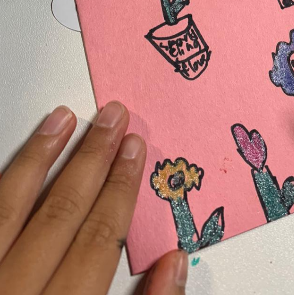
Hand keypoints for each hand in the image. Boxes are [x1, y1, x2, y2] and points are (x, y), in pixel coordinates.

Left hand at [0, 101, 187, 293]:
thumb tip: (175, 262)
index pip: (98, 239)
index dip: (120, 189)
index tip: (134, 150)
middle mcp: (16, 291)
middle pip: (62, 213)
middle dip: (94, 159)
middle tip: (113, 119)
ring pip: (12, 206)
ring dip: (42, 157)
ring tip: (64, 119)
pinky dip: (8, 179)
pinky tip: (25, 156)